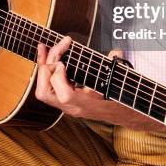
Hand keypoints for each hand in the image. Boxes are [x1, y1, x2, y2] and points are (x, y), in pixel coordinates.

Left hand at [35, 36, 165, 131]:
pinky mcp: (65, 102)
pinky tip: (49, 58)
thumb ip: (117, 66)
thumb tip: (116, 51)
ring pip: (42, 92)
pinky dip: (46, 72)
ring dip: (42, 68)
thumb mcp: (118, 82)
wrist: (124, 116)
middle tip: (55, 49)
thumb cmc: (122, 100)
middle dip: (45, 68)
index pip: (65, 96)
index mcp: (86, 105)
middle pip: (44, 94)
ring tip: (44, 49)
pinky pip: (48, 89)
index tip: (64, 62)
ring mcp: (67, 106)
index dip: (59, 77)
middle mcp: (73, 108)